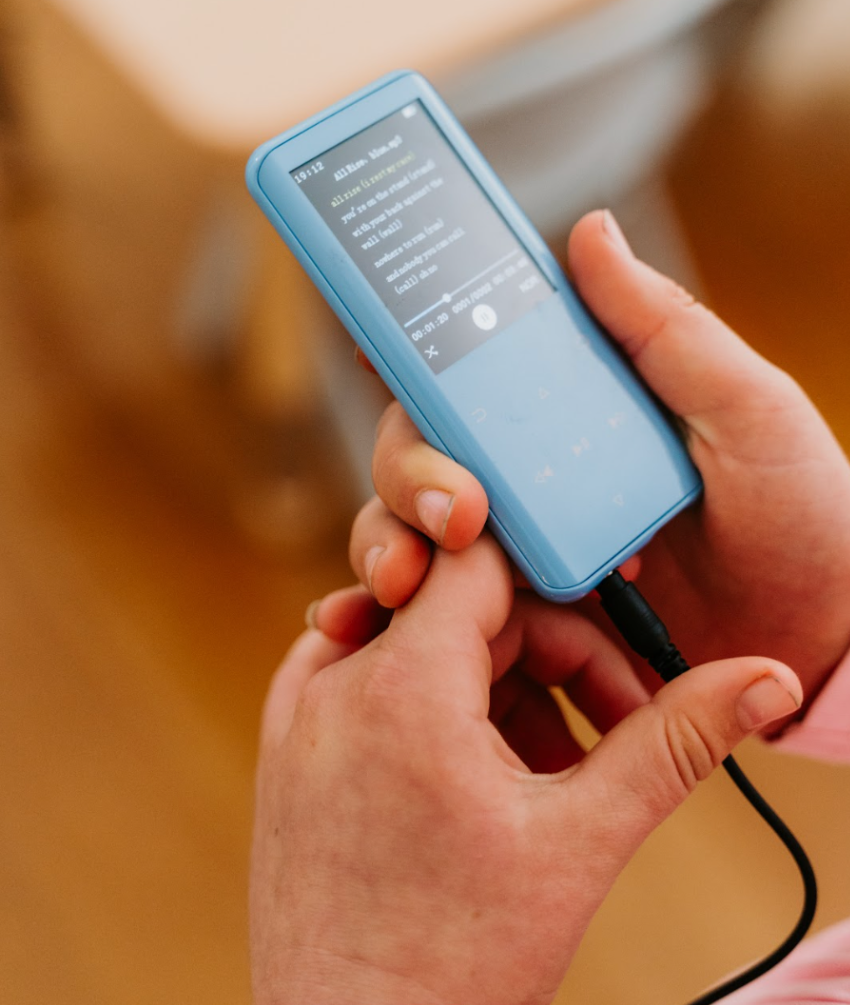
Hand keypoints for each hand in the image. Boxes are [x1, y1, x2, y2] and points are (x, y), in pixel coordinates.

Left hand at [251, 535, 800, 1004]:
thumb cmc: (454, 963)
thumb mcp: (581, 841)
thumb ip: (675, 742)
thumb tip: (760, 681)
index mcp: (402, 684)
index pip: (487, 560)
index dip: (560, 582)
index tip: (615, 628)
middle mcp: (333, 679)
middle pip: (468, 607)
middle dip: (555, 656)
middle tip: (617, 723)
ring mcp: (301, 711)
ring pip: (424, 642)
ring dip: (502, 684)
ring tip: (554, 767)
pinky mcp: (289, 746)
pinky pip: (374, 678)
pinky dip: (439, 703)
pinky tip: (485, 768)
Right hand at [342, 210, 849, 705]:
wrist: (824, 641)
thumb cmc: (803, 514)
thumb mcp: (748, 407)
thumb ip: (666, 327)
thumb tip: (588, 230)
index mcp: (578, 406)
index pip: (475, 365)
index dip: (414, 350)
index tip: (375, 346)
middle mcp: (537, 467)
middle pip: (426, 445)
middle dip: (408, 470)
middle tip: (451, 509)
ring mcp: (526, 543)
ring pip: (415, 523)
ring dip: (389, 537)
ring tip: (405, 579)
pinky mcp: (525, 616)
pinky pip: (444, 606)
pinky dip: (400, 610)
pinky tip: (377, 618)